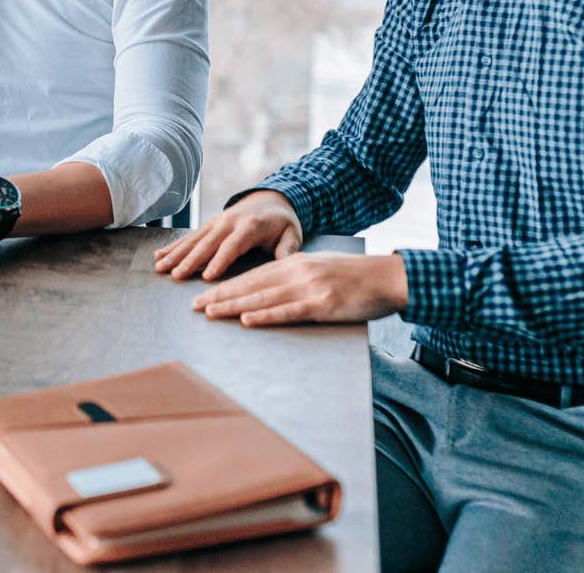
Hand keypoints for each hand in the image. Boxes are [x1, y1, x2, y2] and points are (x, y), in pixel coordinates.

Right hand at [152, 190, 301, 280]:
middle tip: (175, 275)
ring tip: (159, 267)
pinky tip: (159, 255)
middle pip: (207, 243)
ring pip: (194, 239)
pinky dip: (174, 246)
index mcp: (250, 226)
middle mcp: (229, 222)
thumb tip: (284, 263)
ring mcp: (217, 221)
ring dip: (176, 253)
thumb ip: (288, 249)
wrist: (272, 198)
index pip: (232, 246)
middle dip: (190, 260)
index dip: (219, 261)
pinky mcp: (209, 224)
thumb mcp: (292, 234)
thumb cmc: (282, 222)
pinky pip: (190, 236)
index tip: (205, 277)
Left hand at [190, 253, 408, 326]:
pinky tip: (247, 320)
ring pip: (263, 298)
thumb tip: (272, 287)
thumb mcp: (320, 268)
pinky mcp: (323, 305)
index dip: (227, 286)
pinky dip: (266, 316)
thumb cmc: (356, 277)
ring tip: (210, 313)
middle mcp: (297, 272)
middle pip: (251, 286)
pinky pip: (288, 312)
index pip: (253, 276)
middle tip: (194, 306)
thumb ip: (295, 275)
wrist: (388, 278)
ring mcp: (310, 288)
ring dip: (234, 306)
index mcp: (295, 263)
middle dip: (221, 296)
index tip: (204, 294)